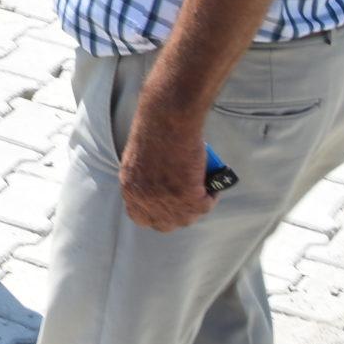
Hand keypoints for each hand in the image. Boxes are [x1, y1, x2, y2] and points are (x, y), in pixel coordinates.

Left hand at [120, 110, 217, 231]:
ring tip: (203, 193)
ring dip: (196, 208)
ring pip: (187, 218)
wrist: (167, 120)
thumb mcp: (139, 158)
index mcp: (130, 188)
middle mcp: (145, 200)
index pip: (140, 217)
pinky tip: (213, 188)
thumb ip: (144, 177)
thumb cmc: (154, 129)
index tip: (166, 208)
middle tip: (189, 200)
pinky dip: (212, 197)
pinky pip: (205, 206)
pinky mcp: (188, 197)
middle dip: (178, 215)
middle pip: (165, 224)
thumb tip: (160, 186)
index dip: (155, 215)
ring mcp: (166, 202)